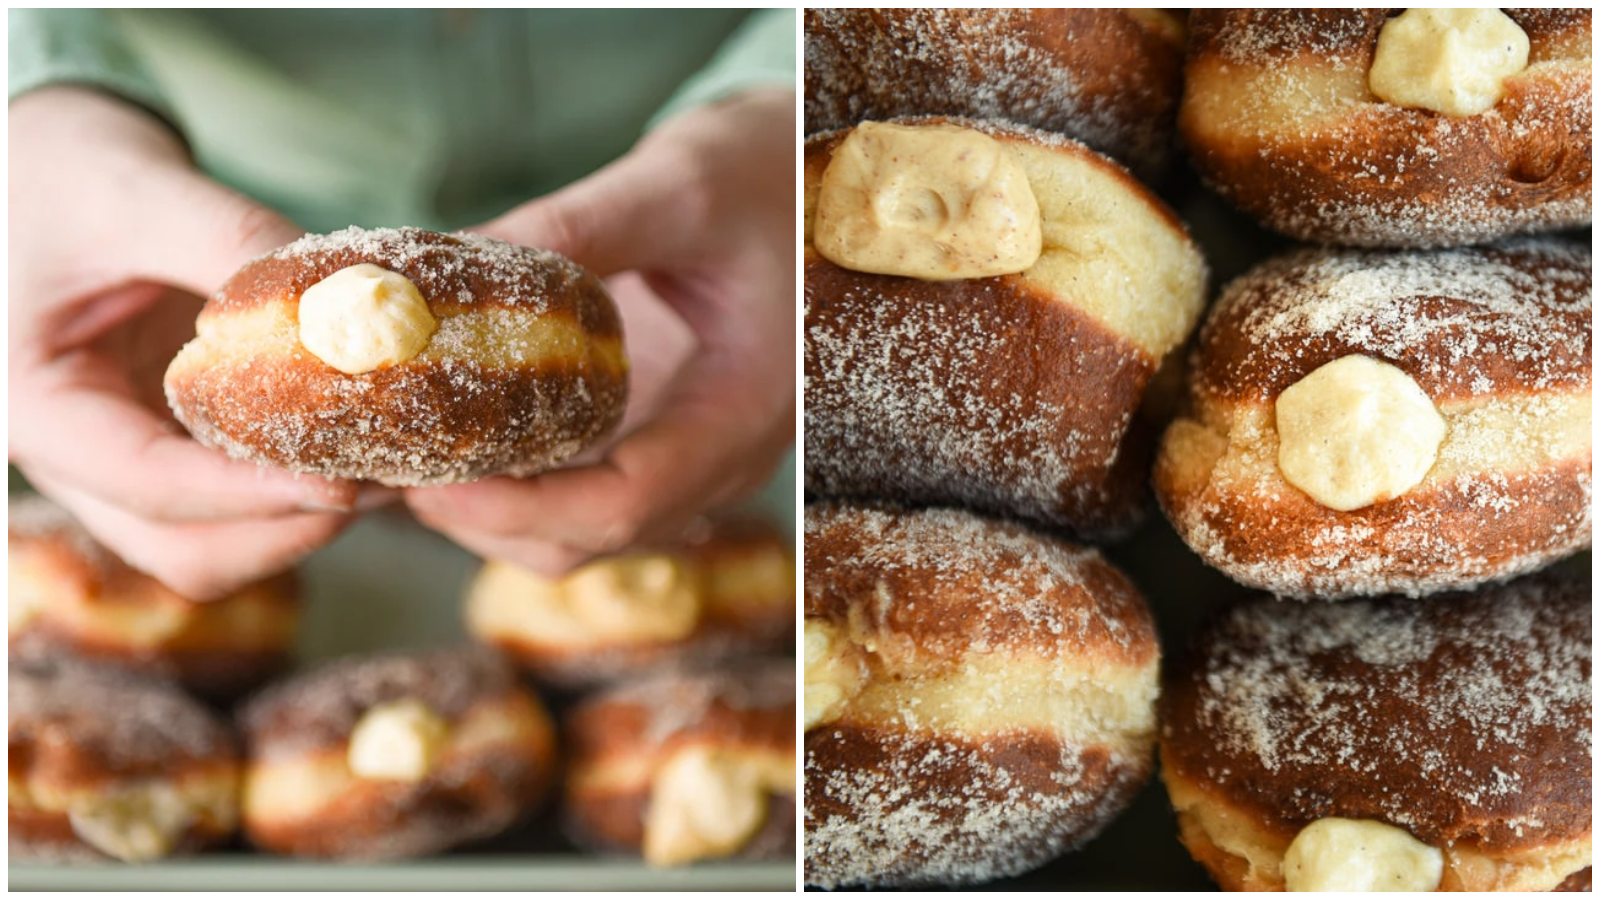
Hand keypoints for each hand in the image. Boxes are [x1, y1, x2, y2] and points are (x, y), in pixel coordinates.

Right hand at [8, 87, 360, 597]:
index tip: (344, 486)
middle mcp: (73, 453)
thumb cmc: (60, 169)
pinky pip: (235, 499)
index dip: (252, 497)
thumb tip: (349, 300)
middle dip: (287, 529)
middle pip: (182, 547)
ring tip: (389, 473)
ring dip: (300, 523)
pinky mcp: (171, 443)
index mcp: (32, 403)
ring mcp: (124, 456)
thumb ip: (231, 241)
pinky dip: (298, 490)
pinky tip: (365, 449)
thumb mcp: (136, 191)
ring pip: (213, 544)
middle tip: (383, 485)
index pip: (147, 483)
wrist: (39, 165)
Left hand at [405, 88, 795, 573]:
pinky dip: (513, 481)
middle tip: (390, 462)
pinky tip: (455, 430)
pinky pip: (583, 491)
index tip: (429, 479)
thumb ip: (580, 226)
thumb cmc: (772, 172)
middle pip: (593, 538)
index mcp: (745, 409)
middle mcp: (722, 454)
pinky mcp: (660, 434)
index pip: (627, 504)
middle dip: (485, 517)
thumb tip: (451, 261)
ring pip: (582, 533)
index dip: (520, 510)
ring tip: (408, 450)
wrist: (817, 181)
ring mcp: (690, 452)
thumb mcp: (681, 184)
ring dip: (491, 511)